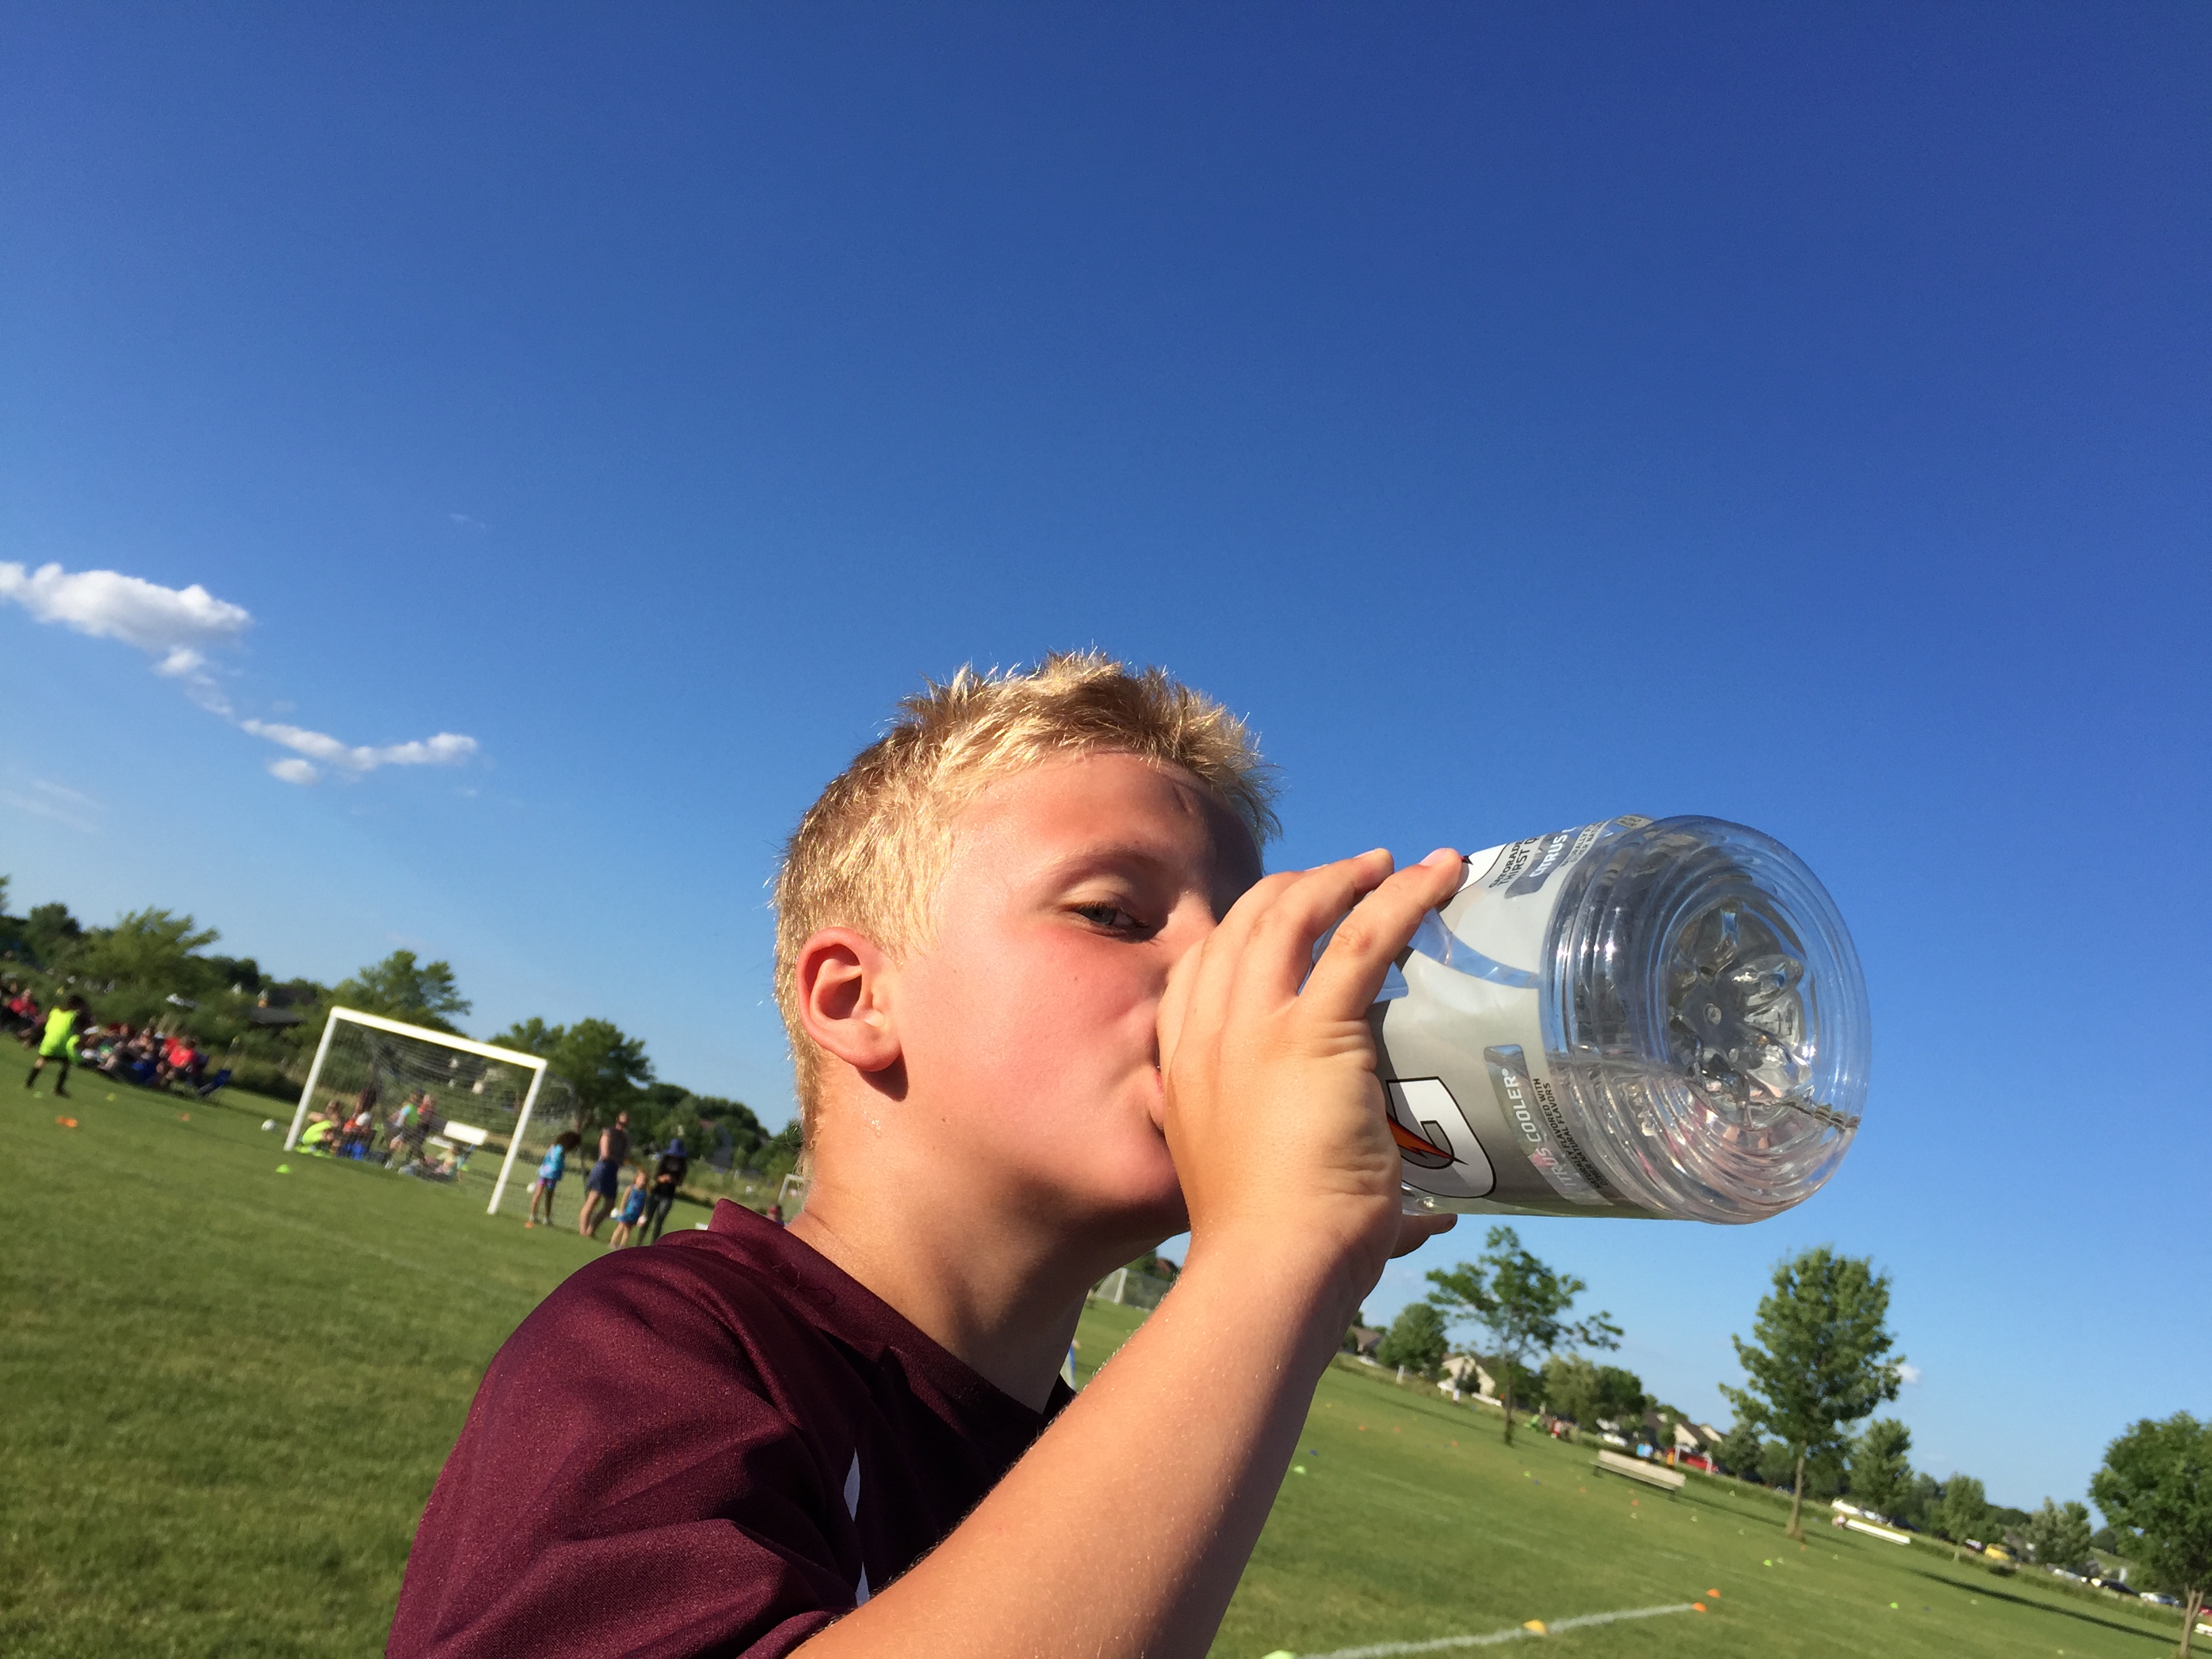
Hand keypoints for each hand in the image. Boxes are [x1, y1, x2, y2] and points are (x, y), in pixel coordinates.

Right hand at [1157, 846, 1464, 1318]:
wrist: (1272, 1268)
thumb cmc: (1280, 1252)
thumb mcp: (1293, 1202)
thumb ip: (1360, 1197)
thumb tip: (1437, 1221)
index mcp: (1183, 1070)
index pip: (1200, 968)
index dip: (1245, 929)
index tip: (1289, 917)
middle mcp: (1208, 1037)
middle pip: (1242, 925)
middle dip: (1295, 888)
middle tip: (1350, 878)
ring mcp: (1253, 1030)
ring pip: (1291, 915)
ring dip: (1343, 878)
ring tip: (1388, 866)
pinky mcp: (1312, 1033)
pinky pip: (1358, 940)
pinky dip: (1401, 898)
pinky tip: (1436, 877)